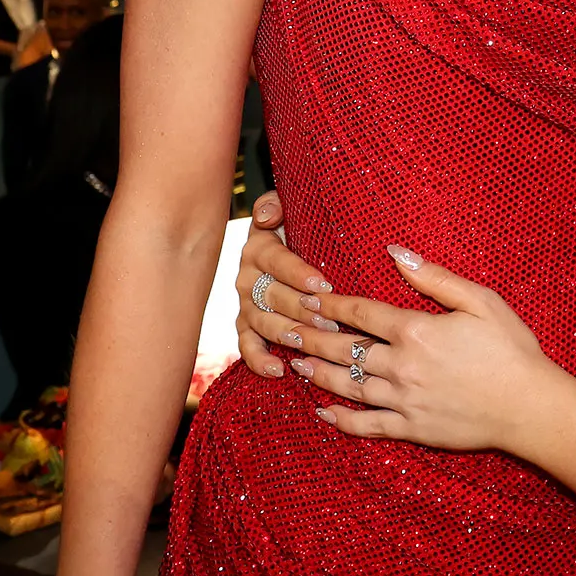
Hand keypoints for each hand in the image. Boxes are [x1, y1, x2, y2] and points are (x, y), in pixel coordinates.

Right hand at [233, 190, 336, 379]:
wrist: (289, 248)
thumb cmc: (298, 229)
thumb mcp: (291, 209)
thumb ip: (277, 205)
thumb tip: (268, 215)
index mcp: (260, 248)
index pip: (277, 261)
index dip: (299, 274)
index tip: (324, 286)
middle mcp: (248, 277)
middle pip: (273, 297)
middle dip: (302, 311)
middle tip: (330, 322)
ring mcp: (246, 305)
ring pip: (264, 322)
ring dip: (288, 334)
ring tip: (311, 343)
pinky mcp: (246, 327)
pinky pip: (247, 346)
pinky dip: (260, 360)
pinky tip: (279, 370)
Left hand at [304, 246, 550, 453]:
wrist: (530, 406)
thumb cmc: (512, 349)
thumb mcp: (480, 301)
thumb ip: (434, 277)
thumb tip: (396, 253)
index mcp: (416, 331)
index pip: (361, 313)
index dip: (331, 304)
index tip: (309, 297)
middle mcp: (402, 367)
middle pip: (344, 350)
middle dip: (312, 338)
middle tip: (286, 329)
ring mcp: (404, 401)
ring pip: (347, 387)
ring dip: (318, 375)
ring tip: (296, 365)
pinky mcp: (412, 430)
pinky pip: (367, 426)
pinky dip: (341, 420)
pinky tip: (324, 412)